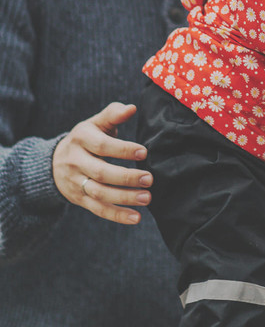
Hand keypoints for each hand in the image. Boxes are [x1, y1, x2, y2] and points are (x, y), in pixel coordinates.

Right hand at [52, 102, 152, 224]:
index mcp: (81, 139)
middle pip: (101, 172)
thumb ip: (113, 114)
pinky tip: (136, 217)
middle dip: (126, 177)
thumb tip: (131, 108)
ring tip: (147, 198)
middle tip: (149, 179)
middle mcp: (75, 162)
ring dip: (124, 198)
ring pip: (100, 193)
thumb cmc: (87, 138)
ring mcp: (75, 182)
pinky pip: (98, 209)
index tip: (144, 153)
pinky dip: (117, 215)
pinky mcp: (79, 199)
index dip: (122, 150)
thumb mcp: (95, 123)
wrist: (53, 162)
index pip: (102, 146)